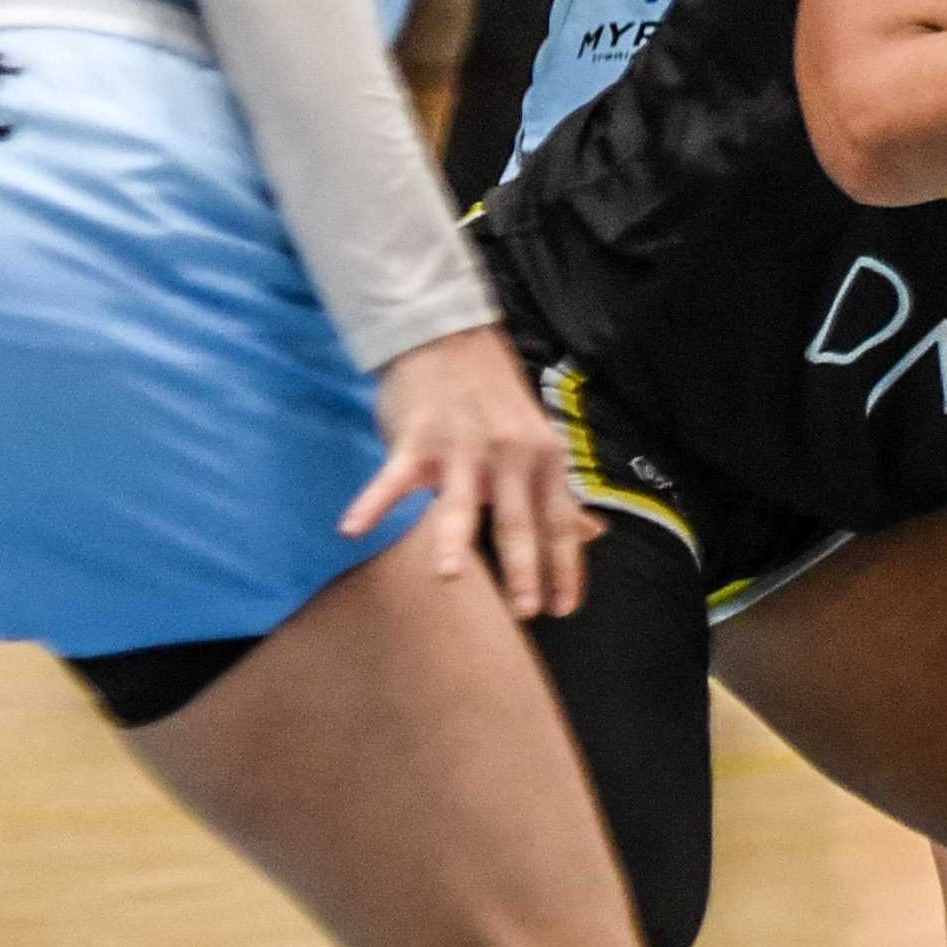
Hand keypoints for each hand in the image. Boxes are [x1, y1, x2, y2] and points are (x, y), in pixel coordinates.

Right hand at [341, 322, 587, 621]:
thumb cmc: (495, 399)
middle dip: (522, 566)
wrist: (448, 337)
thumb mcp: (538, 441)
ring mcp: (460, 448)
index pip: (558, 520)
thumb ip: (556, 492)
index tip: (565, 608)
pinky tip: (353, 530)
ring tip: (449, 575)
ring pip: (458, 501)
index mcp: (542, 458)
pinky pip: (392, 479)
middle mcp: (507, 456)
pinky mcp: (416, 440)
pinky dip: (372, 504)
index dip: (564, 565)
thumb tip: (593, 533)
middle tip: (525, 610)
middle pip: (517, 519)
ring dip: (452, 537)